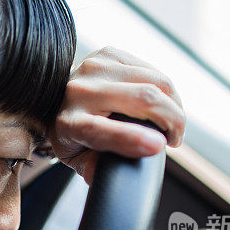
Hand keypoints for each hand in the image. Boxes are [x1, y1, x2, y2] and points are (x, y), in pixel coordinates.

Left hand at [48, 47, 185, 183]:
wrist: (52, 95)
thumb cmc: (70, 132)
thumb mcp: (75, 156)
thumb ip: (90, 167)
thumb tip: (98, 176)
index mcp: (69, 122)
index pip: (102, 130)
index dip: (134, 139)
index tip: (161, 146)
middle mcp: (80, 90)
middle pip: (142, 98)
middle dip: (173, 119)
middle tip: (176, 138)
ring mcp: (95, 67)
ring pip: (154, 80)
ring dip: (175, 103)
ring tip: (173, 122)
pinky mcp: (109, 53)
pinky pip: (151, 69)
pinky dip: (165, 89)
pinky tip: (163, 103)